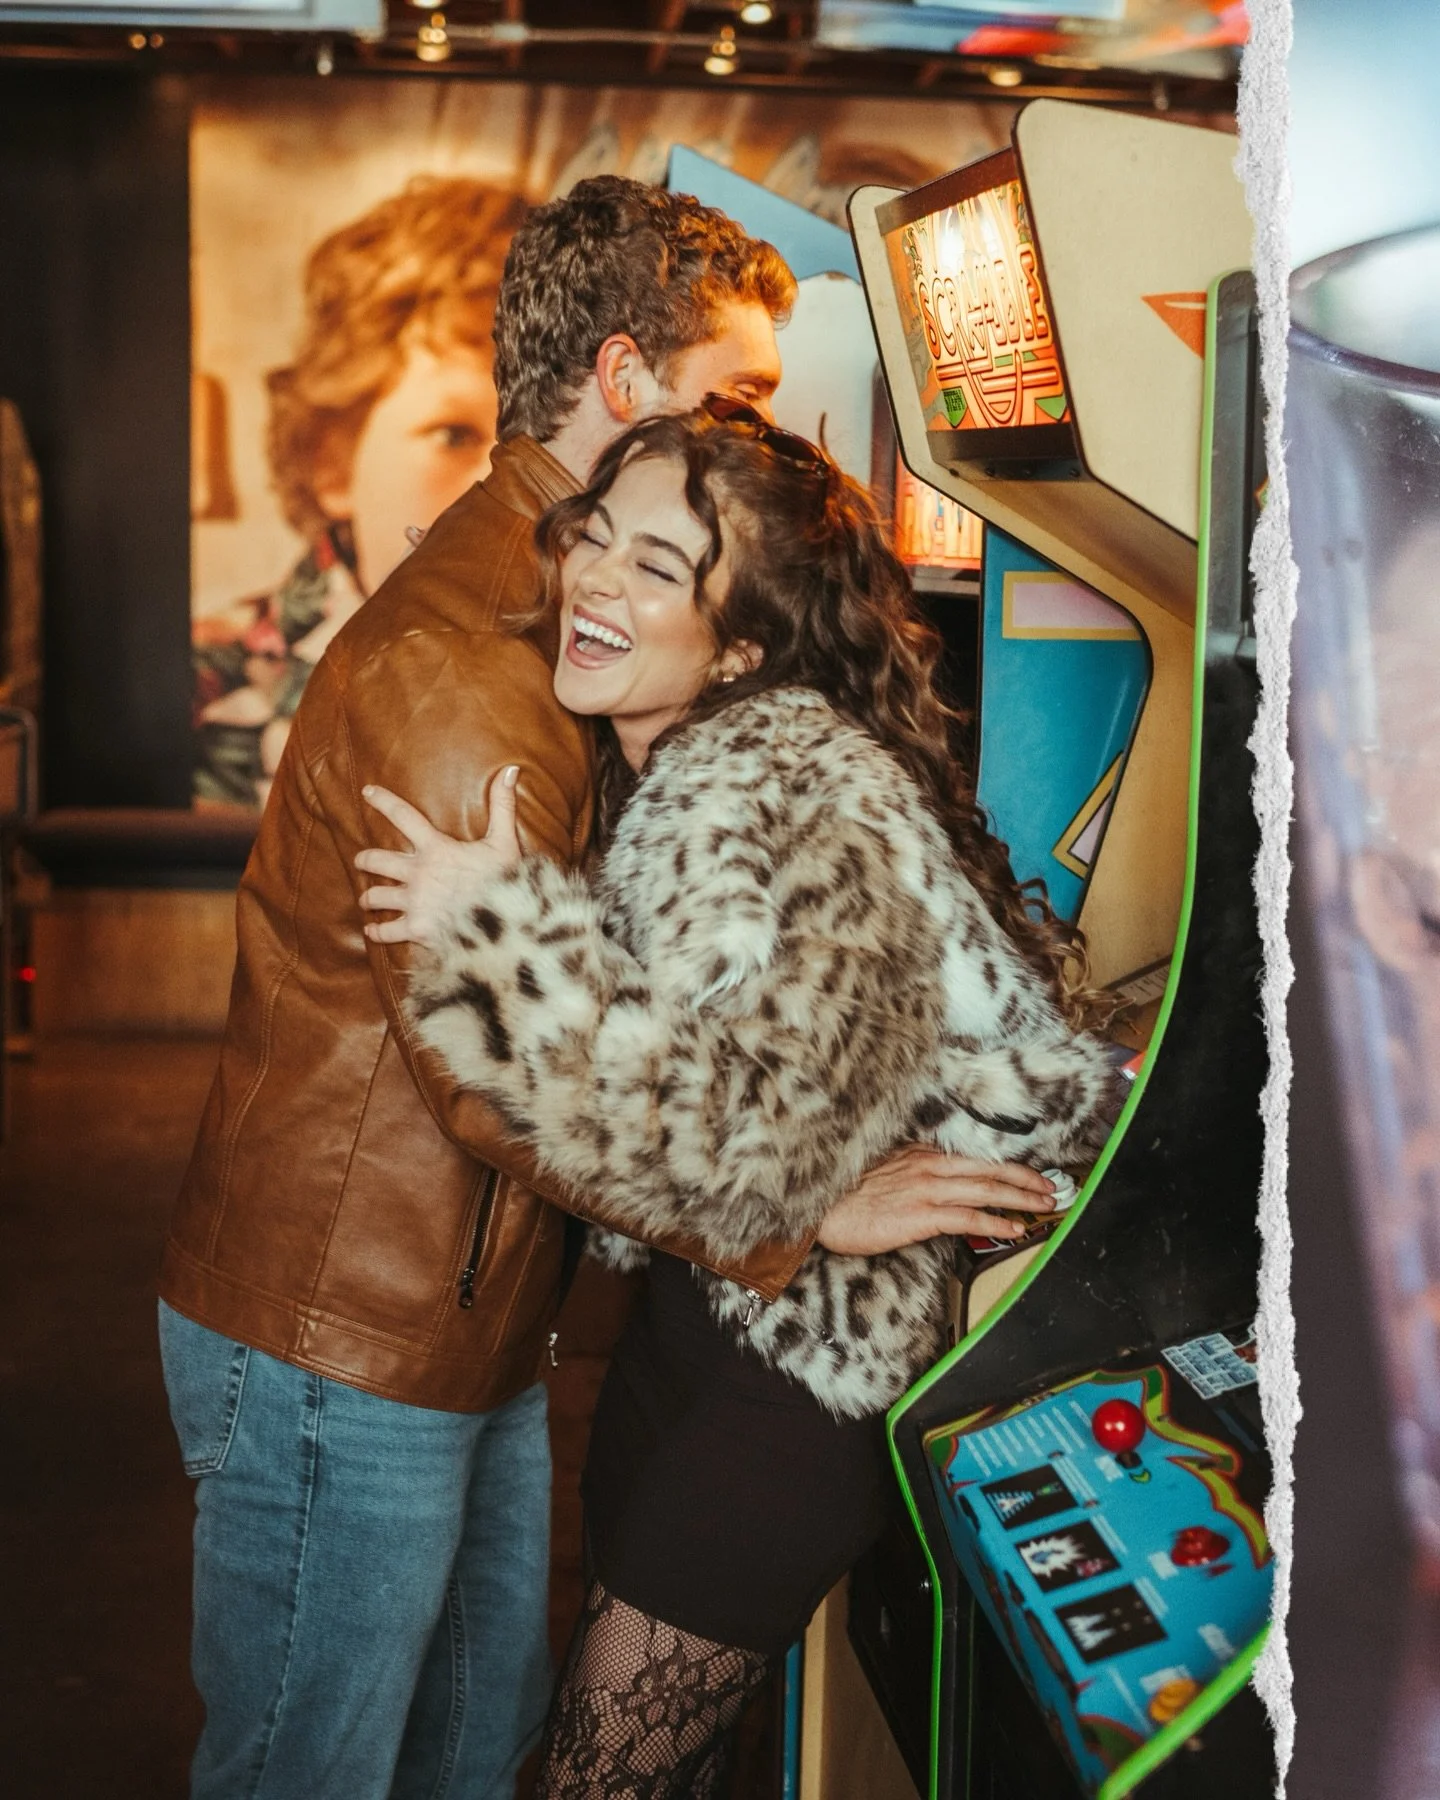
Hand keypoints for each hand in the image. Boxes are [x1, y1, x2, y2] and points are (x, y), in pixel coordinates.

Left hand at [356, 765, 521, 947]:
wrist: (506, 924)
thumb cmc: (506, 882)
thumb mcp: (505, 842)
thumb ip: (503, 805)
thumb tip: (510, 769)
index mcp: (436, 848)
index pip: (403, 816)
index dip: (383, 801)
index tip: (367, 792)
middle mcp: (418, 873)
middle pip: (375, 859)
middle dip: (364, 860)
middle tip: (361, 861)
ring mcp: (414, 902)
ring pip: (375, 896)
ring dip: (369, 898)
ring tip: (366, 900)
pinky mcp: (416, 929)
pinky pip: (386, 931)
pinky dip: (377, 931)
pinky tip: (373, 930)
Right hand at [816, 1147, 1056, 1253]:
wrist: (818, 1207)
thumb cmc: (843, 1194)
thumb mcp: (882, 1172)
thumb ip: (911, 1172)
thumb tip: (934, 1183)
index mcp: (919, 1154)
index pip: (973, 1156)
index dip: (1005, 1164)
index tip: (1028, 1171)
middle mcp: (928, 1166)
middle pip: (989, 1169)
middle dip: (1025, 1178)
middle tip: (1050, 1187)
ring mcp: (926, 1189)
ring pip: (986, 1189)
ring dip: (1020, 1198)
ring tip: (1042, 1205)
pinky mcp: (921, 1215)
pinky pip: (968, 1218)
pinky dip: (995, 1223)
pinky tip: (1014, 1229)